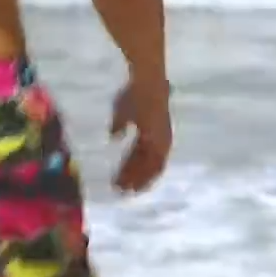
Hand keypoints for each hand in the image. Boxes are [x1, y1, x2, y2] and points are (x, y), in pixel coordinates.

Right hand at [108, 77, 171, 194]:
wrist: (148, 85)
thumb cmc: (134, 94)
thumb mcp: (123, 111)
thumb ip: (119, 125)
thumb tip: (113, 137)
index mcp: (154, 134)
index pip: (143, 157)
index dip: (131, 170)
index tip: (120, 181)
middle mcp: (161, 141)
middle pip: (147, 166)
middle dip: (133, 178)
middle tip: (120, 191)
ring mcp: (162, 142)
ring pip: (149, 168)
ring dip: (136, 180)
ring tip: (121, 189)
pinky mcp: (160, 142)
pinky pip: (151, 165)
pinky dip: (141, 175)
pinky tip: (129, 181)